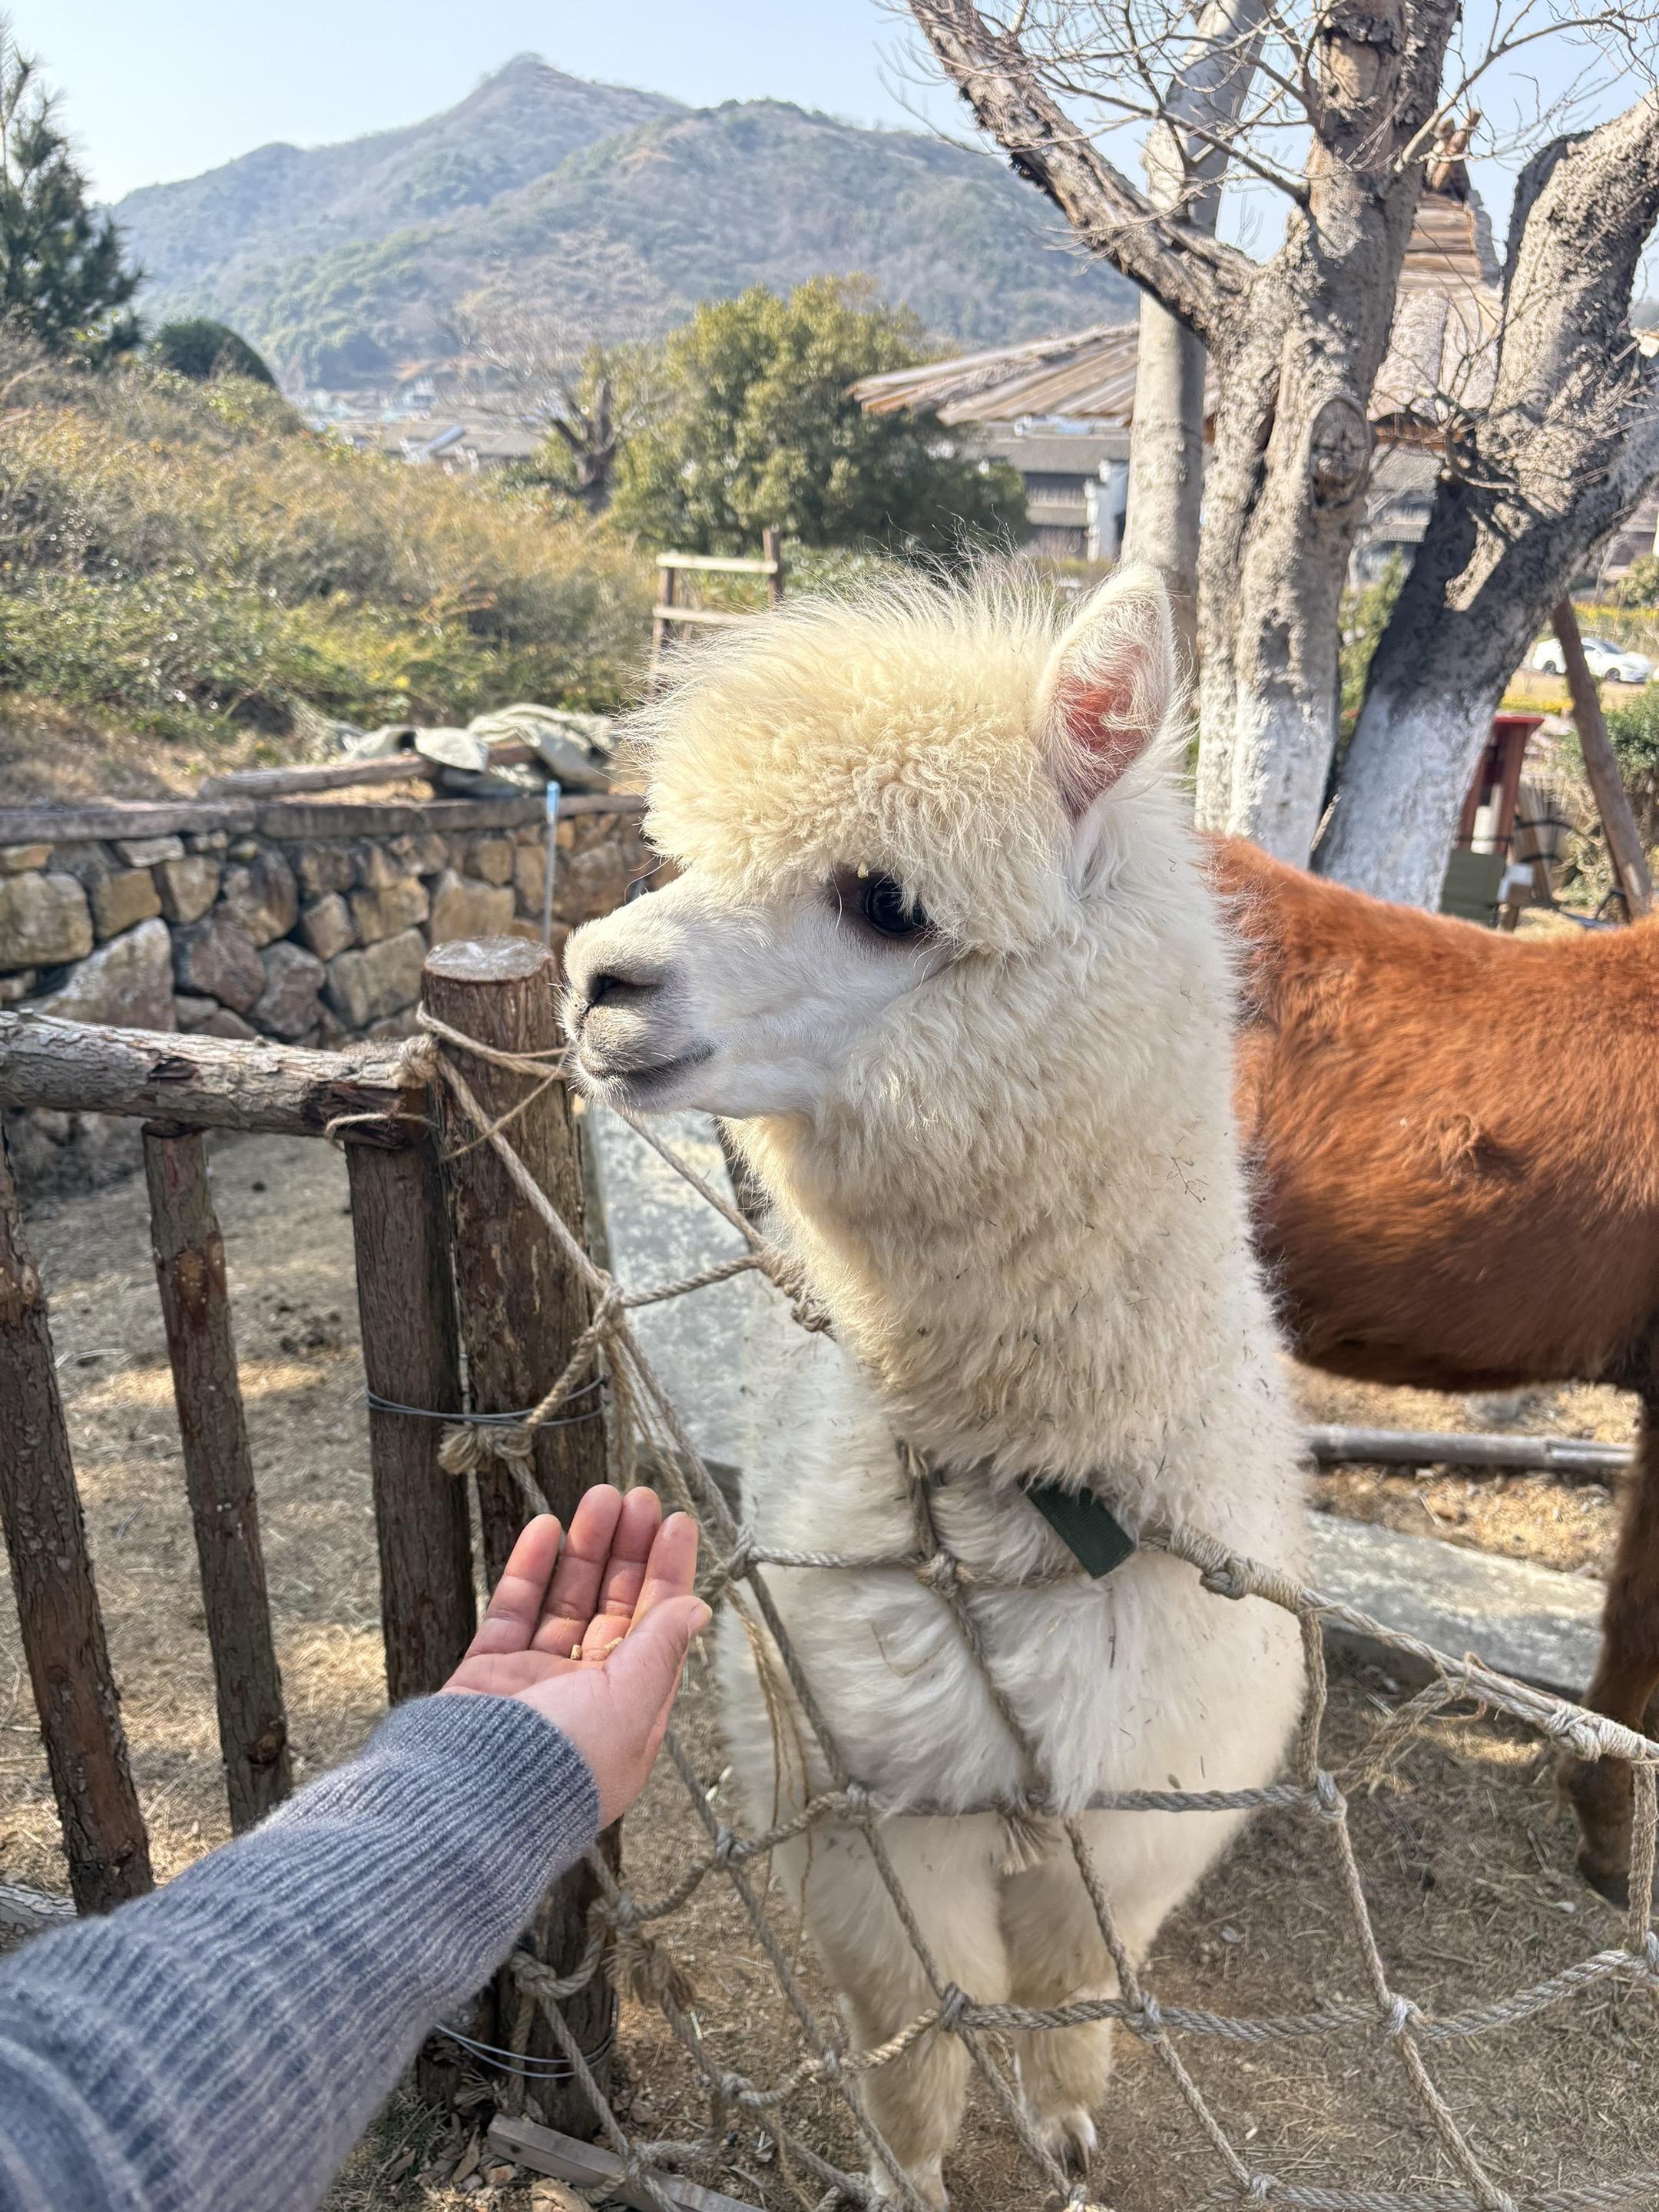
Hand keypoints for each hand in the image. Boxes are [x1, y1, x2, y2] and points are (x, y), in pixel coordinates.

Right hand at [441, 1486, 707, 1825]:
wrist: (467, 1803)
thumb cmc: (560, 1768)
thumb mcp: (629, 1706)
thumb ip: (661, 1651)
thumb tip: (697, 1608)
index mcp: (629, 1714)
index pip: (659, 1631)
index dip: (668, 1576)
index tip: (676, 1524)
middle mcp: (585, 1697)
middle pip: (615, 1609)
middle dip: (629, 1553)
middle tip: (639, 1498)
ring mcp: (534, 1683)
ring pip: (567, 1601)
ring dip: (586, 1549)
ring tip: (600, 1497)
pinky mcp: (487, 1674)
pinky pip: (514, 1610)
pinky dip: (531, 1569)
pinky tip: (548, 1528)